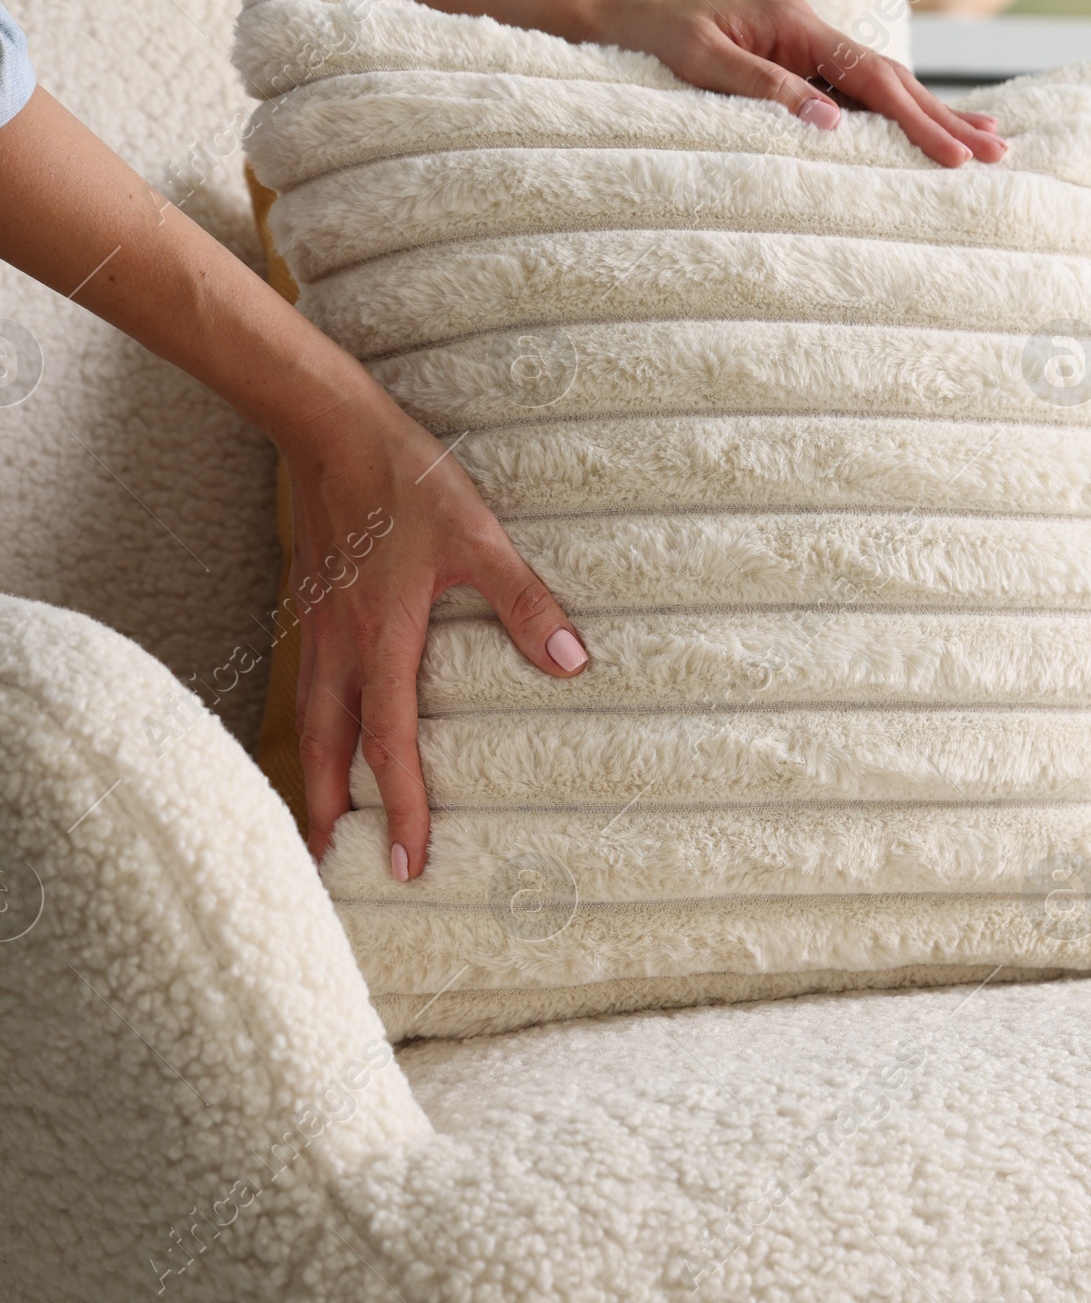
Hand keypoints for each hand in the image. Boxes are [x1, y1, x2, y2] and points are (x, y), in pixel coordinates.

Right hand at [285, 382, 586, 879]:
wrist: (327, 428)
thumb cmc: (404, 479)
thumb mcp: (479, 534)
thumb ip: (523, 599)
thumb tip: (570, 660)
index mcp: (381, 638)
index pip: (390, 744)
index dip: (402, 808)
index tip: (408, 863)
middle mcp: (340, 647)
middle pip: (331, 754)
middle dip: (335, 817)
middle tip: (334, 874)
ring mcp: (318, 630)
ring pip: (312, 724)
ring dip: (318, 781)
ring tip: (321, 828)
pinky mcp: (311, 609)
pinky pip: (308, 689)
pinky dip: (315, 731)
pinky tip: (325, 739)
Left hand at [587, 0, 1007, 168]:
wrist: (617, 22)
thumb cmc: (652, 42)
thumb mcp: (699, 63)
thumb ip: (764, 90)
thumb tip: (831, 124)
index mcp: (795, 24)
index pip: (871, 78)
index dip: (917, 119)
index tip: (955, 155)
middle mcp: (810, 32)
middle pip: (892, 81)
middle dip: (945, 118)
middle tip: (1000, 153)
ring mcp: (807, 50)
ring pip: (882, 89)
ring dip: (931, 118)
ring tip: (984, 143)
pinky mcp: (797, 69)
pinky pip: (855, 99)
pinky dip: (894, 118)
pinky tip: (924, 134)